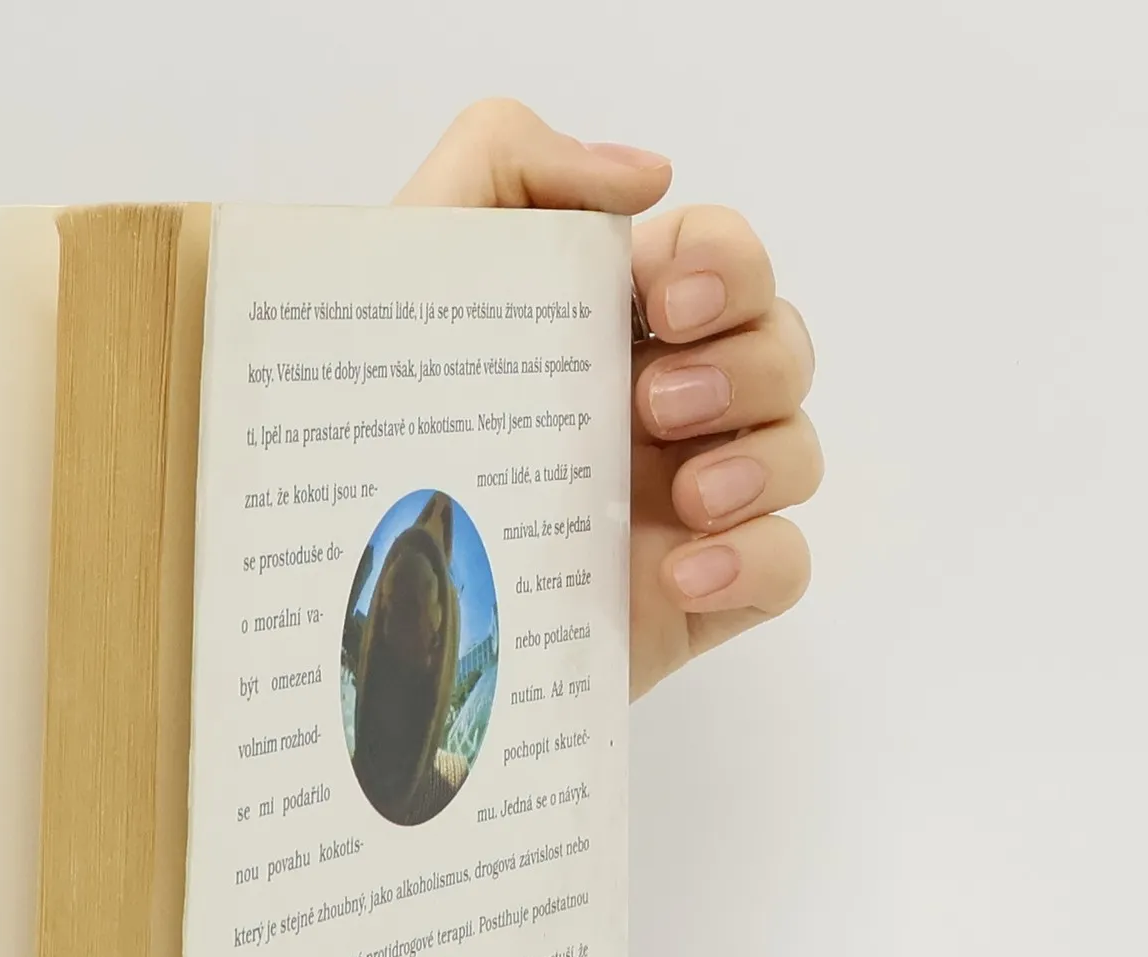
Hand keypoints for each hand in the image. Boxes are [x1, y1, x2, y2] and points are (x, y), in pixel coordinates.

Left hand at [397, 100, 819, 698]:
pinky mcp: (690, 597)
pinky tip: (681, 572)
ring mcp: (681, 505)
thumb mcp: (413, 265)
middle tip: (653, 404)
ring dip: (764, 458)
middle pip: (781, 347)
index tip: (665, 300)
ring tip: (687, 494)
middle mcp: (658, 406)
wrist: (348, 604)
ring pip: (799, 451)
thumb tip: (647, 175)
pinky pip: (785, 566)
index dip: (724, 262)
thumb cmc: (371, 427)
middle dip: (747, 362)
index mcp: (607, 324)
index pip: (721, 259)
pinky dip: (756, 559)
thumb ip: (504, 162)